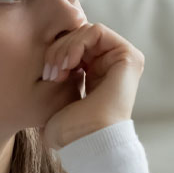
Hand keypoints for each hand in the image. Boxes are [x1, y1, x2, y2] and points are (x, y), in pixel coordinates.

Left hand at [40, 22, 144, 149]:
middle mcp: (110, 64)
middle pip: (77, 34)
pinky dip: (77, 43)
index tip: (46, 75)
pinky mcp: (128, 56)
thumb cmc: (68, 129)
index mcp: (95, 72)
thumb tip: (45, 48)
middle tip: (50, 72)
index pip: (71, 43)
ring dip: (65, 47)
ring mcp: (121, 60)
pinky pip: (96, 31)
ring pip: (84, 31)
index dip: (55, 52)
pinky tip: (69, 64)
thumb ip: (57, 69)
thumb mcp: (56, 93)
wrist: (86, 141)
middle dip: (57, 49)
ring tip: (57, 71)